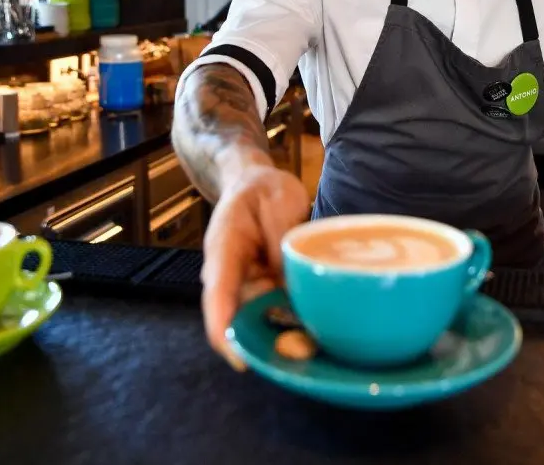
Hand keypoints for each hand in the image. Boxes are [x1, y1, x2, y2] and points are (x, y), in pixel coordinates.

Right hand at [200, 163, 309, 368]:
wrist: (257, 184)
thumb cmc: (265, 191)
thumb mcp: (279, 201)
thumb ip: (284, 239)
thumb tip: (293, 280)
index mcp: (224, 251)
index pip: (219, 295)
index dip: (226, 330)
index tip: (240, 359)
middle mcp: (232, 276)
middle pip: (242, 318)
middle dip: (268, 341)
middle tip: (305, 353)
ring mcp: (248, 286)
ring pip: (263, 319)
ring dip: (288, 334)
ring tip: (320, 344)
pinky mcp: (267, 290)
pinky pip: (279, 312)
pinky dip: (298, 322)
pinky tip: (324, 328)